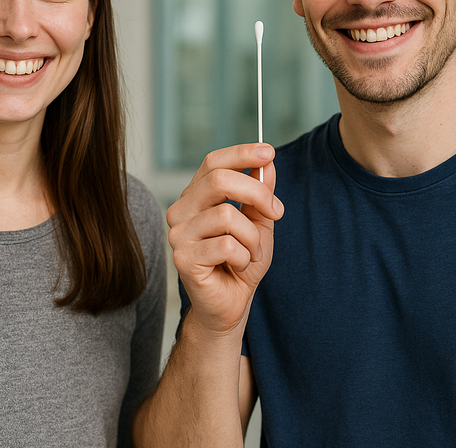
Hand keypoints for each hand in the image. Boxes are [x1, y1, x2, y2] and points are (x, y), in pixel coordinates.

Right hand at [167, 143, 282, 338]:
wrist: (231, 305)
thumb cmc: (241, 262)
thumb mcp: (259, 222)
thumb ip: (260, 193)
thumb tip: (266, 162)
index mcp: (196, 197)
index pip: (213, 163)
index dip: (241, 153)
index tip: (268, 152)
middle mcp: (181, 211)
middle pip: (219, 180)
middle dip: (257, 193)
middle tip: (277, 212)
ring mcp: (178, 235)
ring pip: (227, 215)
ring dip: (252, 237)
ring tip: (251, 253)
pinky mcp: (183, 258)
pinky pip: (227, 245)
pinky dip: (244, 257)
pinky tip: (238, 266)